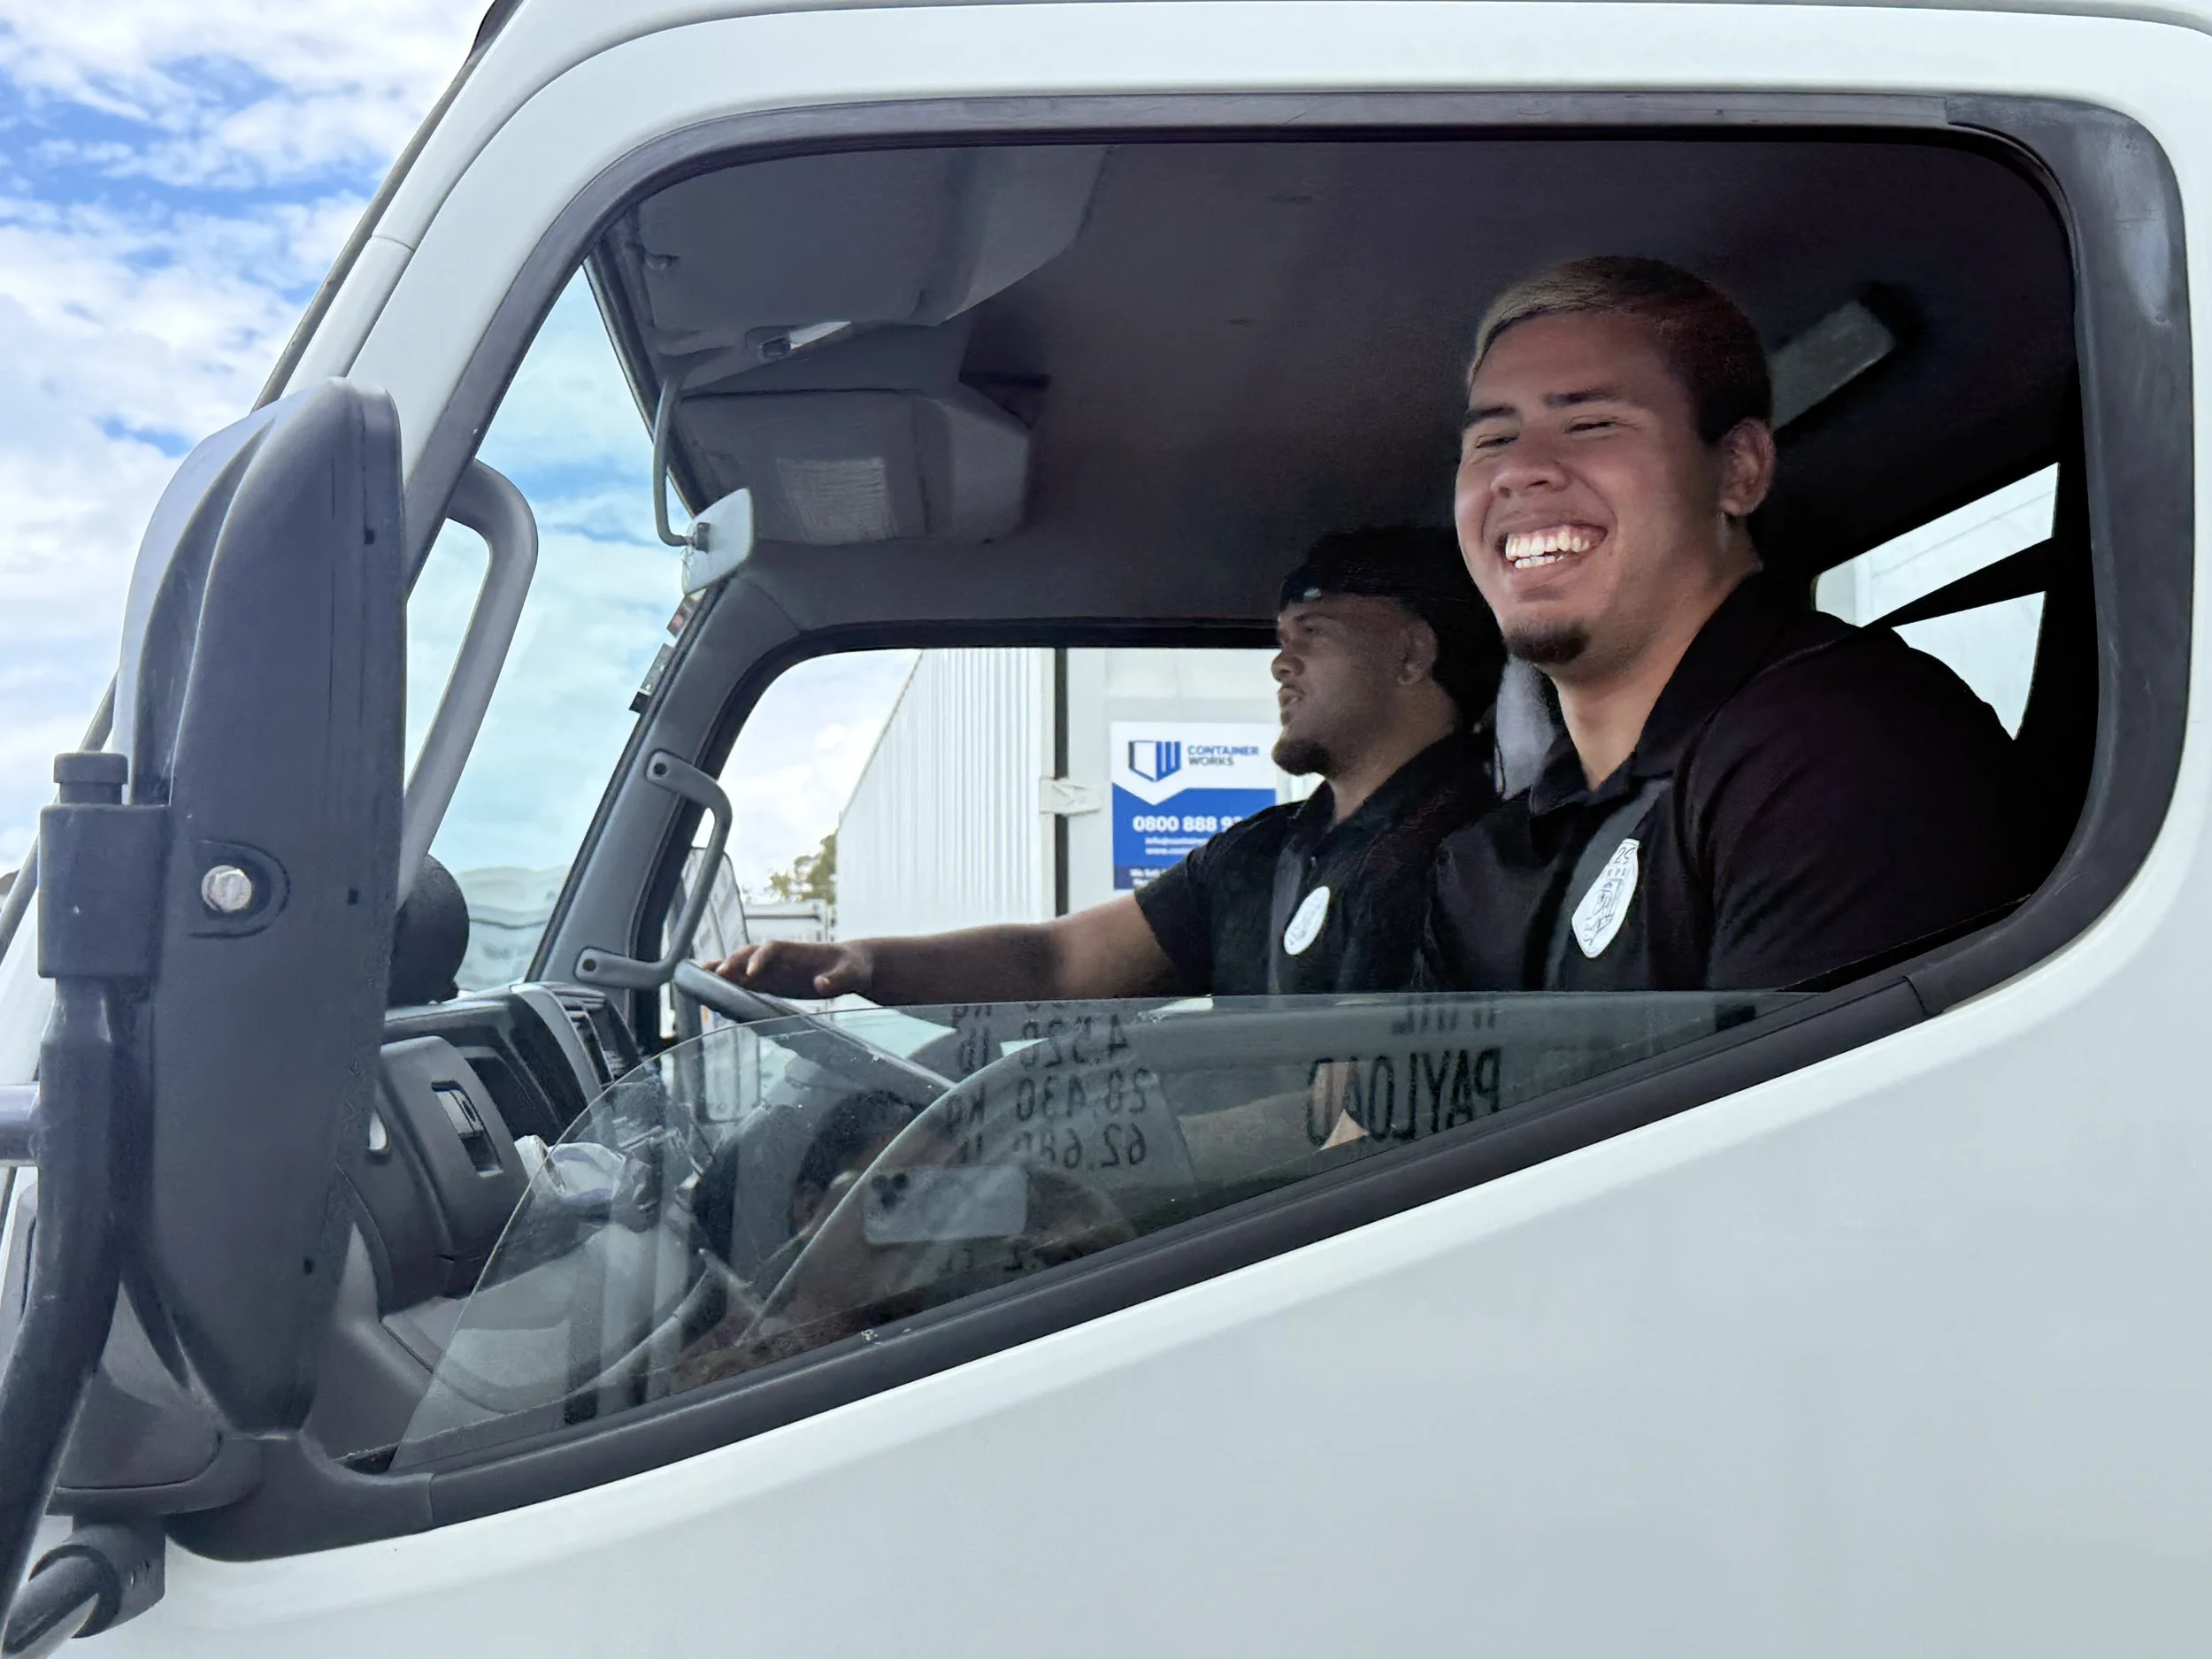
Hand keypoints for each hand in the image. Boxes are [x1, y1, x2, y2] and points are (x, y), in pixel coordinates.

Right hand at [706, 939, 874, 998]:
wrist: (852, 966)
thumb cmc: (853, 967)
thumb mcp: (851, 974)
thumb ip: (837, 979)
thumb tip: (821, 985)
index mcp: (797, 951)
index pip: (771, 949)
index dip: (759, 959)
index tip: (751, 974)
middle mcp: (780, 958)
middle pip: (748, 955)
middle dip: (730, 962)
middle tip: (712, 975)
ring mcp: (773, 970)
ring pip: (741, 967)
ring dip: (720, 971)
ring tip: (696, 979)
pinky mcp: (771, 983)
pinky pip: (745, 983)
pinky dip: (728, 987)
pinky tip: (711, 996)